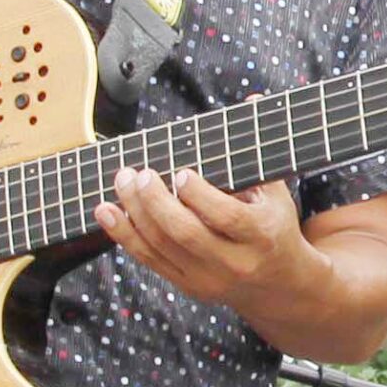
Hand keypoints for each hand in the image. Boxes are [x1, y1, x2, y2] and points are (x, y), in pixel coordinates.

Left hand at [97, 164, 318, 313]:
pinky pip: (149, 260)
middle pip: (186, 234)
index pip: (226, 217)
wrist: (279, 283)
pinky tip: (107, 212)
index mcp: (262, 235)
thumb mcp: (276, 189)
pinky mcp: (188, 286)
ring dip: (134, 213)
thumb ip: (260, 149)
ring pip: (162, 247)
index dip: (199, 195)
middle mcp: (235, 262)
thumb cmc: (274, 224)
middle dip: (156, 202)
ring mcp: (209, 279)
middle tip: (139, 173)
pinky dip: (124, 235)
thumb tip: (253, 99)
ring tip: (122, 181)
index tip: (180, 172)